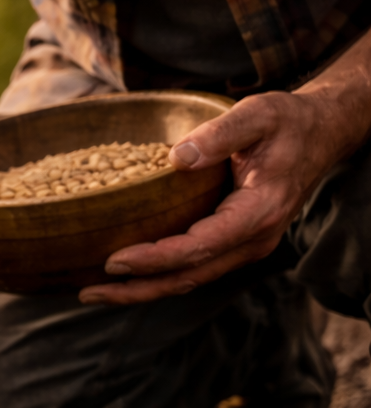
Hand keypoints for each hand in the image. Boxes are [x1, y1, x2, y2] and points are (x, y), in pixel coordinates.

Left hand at [80, 89, 363, 305]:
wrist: (319, 134)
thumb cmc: (286, 121)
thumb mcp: (259, 114)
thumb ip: (221, 133)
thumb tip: (177, 157)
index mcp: (260, 210)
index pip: (200, 247)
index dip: (155, 258)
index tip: (114, 260)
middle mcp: (255, 238)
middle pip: (189, 276)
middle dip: (137, 289)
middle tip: (88, 292)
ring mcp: (245, 246)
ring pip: (189, 279)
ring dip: (142, 290)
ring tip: (94, 293)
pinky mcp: (233, 244)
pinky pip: (193, 268)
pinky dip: (157, 277)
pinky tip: (123, 276)